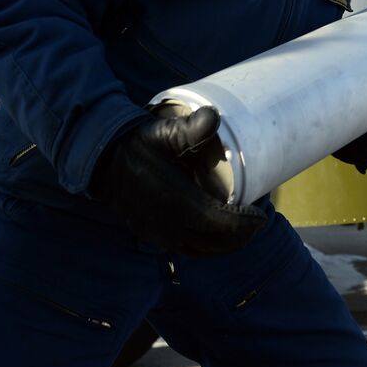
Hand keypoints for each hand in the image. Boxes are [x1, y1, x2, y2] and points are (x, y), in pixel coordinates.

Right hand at [91, 107, 266, 255]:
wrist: (103, 162)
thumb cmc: (138, 145)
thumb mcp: (164, 133)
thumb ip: (191, 128)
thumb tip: (214, 115)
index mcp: (178, 204)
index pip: (223, 224)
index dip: (247, 223)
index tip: (263, 213)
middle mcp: (170, 226)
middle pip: (218, 242)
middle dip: (242, 235)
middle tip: (257, 220)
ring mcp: (160, 235)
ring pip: (203, 250)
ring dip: (226, 243)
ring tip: (242, 229)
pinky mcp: (153, 237)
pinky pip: (187, 250)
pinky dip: (207, 246)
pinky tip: (215, 234)